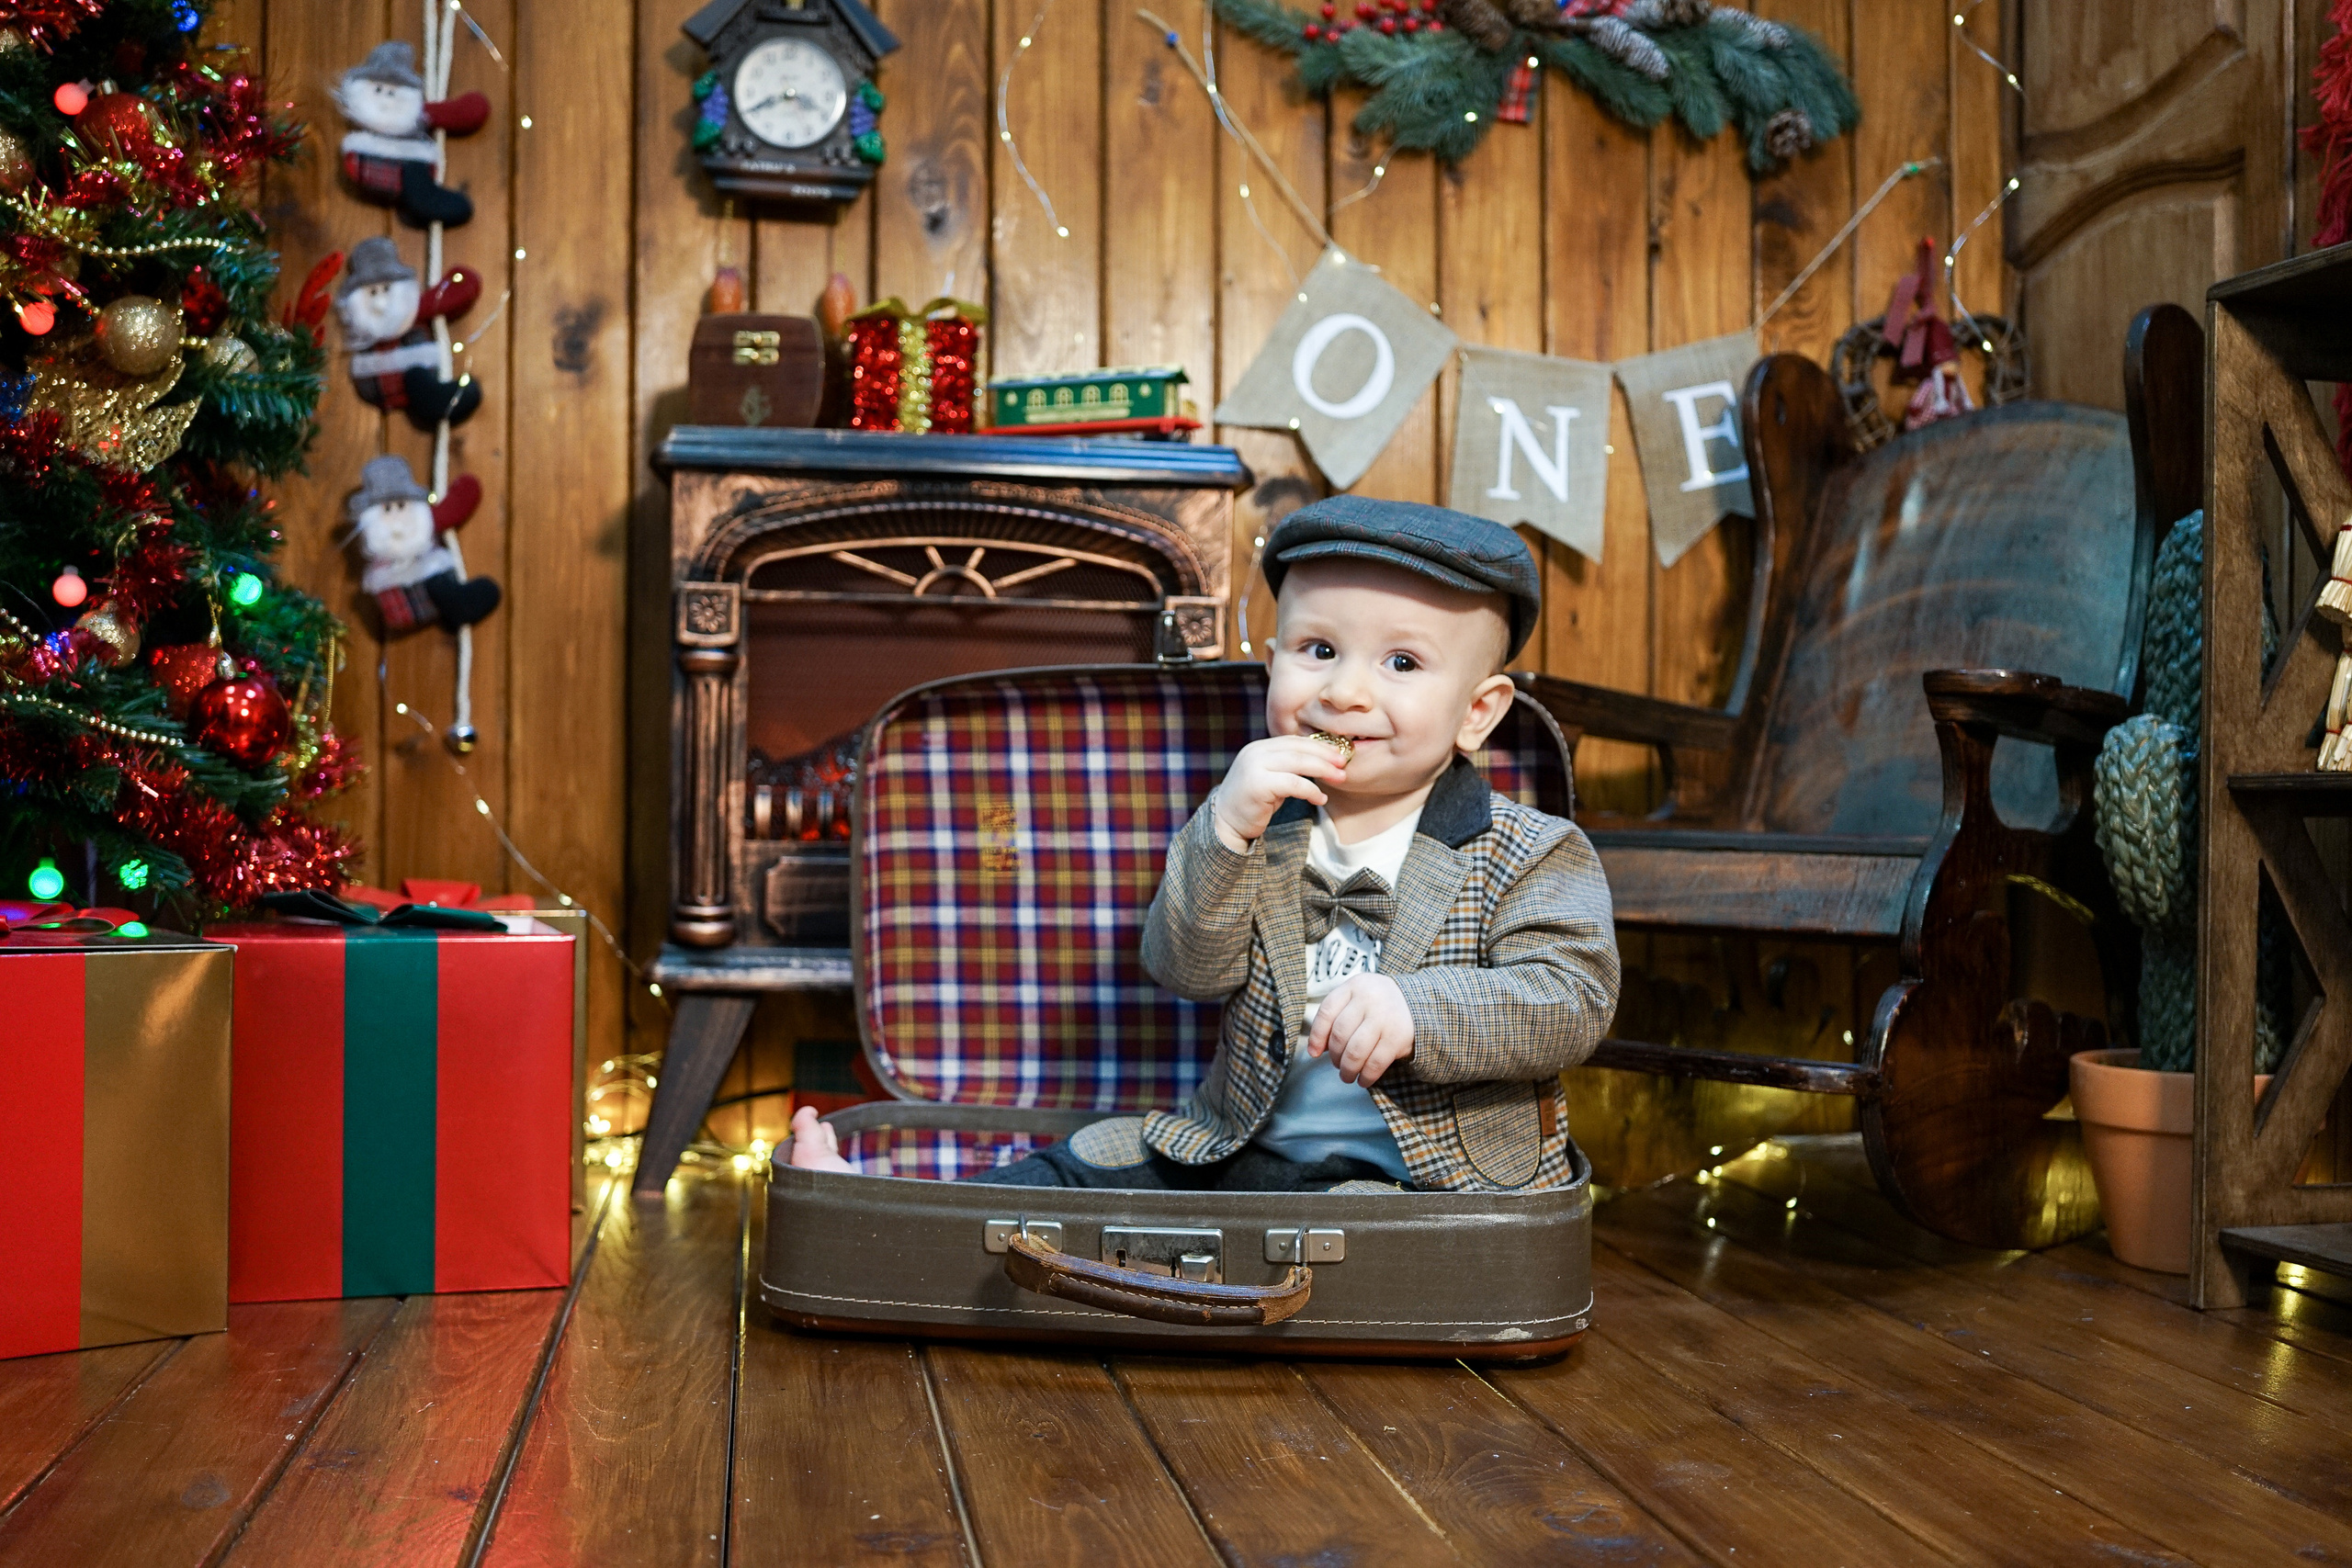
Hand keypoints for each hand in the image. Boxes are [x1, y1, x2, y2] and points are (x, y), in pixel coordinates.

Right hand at [1211, 734, 1347, 849]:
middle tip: (1344, 764)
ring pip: (1298, 763)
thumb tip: (1322, 761)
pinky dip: (1311, 790)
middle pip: (1298, 749)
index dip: (1319, 746)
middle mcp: (1255, 753)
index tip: (1339, 754)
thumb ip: (1288, 767)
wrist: (1225, 823)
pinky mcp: (1257, 784)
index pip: (1294, 741)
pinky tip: (1320, 798)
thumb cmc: (1253, 803)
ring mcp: (1254, 767)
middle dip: (1325, 756)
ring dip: (1323, 770)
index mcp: (1259, 748)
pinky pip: (1293, 784)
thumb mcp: (1271, 778)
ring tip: (1340, 778)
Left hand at [1308, 972, 1414, 1085]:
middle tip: (1337, 1065)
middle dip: (1335, 1056)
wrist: (1419, 1003)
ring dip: (1348, 1069)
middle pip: (1340, 1034)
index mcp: (1355, 986)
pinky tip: (1363, 1080)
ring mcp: (1384, 1018)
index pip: (1327, 1012)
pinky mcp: (1398, 1037)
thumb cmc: (1379, 1004)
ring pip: (1355, 1051)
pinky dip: (1366, 1076)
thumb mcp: (1358, 998)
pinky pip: (1375, 1062)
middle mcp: (1369, 999)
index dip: (1317, 1036)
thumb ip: (1338, 1017)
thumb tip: (1318, 1049)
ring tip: (1347, 1076)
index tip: (1314, 1053)